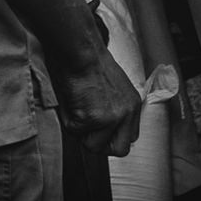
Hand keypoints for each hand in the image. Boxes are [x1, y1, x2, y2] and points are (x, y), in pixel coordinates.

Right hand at [55, 39, 143, 156]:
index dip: (113, 137)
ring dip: (81, 132)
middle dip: (101, 144)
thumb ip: (115, 106)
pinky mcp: (91, 118)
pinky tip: (69, 100)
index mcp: (133, 105)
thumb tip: (101, 125)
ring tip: (76, 109)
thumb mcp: (115, 85)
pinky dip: (67, 119)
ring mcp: (110, 118)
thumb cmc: (90, 59)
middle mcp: (126, 114)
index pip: (130, 137)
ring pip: (93, 145)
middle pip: (120, 150)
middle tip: (87, 130)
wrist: (80, 50)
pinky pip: (74, 130)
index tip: (100, 131)